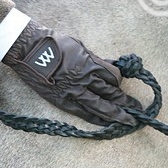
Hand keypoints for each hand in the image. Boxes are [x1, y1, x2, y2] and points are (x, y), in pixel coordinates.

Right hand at [2, 21, 141, 125]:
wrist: (27, 49)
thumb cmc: (54, 43)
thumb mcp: (80, 46)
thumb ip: (95, 59)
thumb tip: (109, 67)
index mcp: (91, 63)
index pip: (114, 76)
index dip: (119, 81)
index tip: (121, 84)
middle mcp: (85, 79)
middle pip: (112, 93)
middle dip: (127, 102)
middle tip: (139, 110)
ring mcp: (73, 91)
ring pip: (101, 106)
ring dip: (118, 114)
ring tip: (130, 121)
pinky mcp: (62, 100)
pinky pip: (84, 113)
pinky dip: (97, 119)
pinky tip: (107, 123)